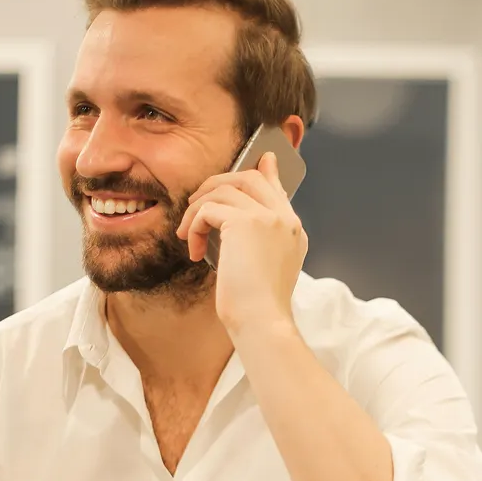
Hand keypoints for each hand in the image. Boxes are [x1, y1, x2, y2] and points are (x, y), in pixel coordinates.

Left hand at [176, 150, 307, 336]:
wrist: (262, 321)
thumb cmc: (257, 307)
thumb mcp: (263, 270)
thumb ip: (257, 243)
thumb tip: (233, 227)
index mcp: (293, 230)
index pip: (277, 189)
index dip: (266, 172)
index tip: (262, 159)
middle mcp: (284, 218)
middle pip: (249, 178)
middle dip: (217, 184)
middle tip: (196, 204)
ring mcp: (267, 217)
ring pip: (224, 189)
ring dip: (198, 209)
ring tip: (188, 234)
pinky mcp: (245, 222)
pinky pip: (209, 208)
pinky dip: (195, 225)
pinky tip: (194, 249)